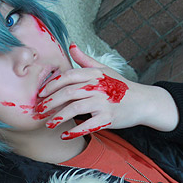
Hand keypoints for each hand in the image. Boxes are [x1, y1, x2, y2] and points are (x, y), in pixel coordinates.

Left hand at [36, 43, 178, 139]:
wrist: (143, 102)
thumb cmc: (121, 86)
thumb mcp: (104, 70)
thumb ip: (85, 61)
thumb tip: (71, 46)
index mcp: (95, 74)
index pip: (68, 77)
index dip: (52, 85)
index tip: (41, 94)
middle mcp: (97, 87)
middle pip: (67, 93)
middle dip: (50, 103)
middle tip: (38, 111)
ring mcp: (103, 103)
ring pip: (74, 108)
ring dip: (59, 117)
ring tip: (49, 124)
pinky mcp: (108, 118)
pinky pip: (87, 125)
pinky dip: (75, 131)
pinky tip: (64, 136)